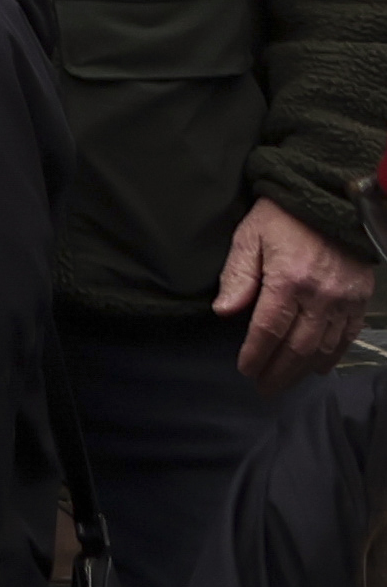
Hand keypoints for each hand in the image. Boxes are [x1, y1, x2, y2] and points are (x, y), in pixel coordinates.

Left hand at [220, 198, 376, 385]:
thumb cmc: (281, 216)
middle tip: (264, 388)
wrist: (330, 197)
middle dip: (279, 371)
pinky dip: (333, 355)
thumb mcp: (249, 236)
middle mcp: (320, 295)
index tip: (245, 370)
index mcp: (288, 280)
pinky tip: (319, 367)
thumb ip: (237, 276)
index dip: (256, 354)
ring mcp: (345, 299)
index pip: (268, 329)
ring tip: (286, 382)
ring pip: (324, 346)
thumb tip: (224, 312)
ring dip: (304, 369)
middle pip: (297, 346)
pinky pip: (348, 335)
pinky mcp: (361, 298)